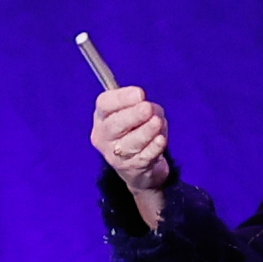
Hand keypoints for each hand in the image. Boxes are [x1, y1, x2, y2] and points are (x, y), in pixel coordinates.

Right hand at [91, 83, 174, 200]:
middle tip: (147, 108)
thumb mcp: (137, 113)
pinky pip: (143, 157)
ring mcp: (116, 155)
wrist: (138, 167)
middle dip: (132, 115)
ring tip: (157, 122)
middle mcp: (104, 136)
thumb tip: (152, 108)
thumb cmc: (136, 131)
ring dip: (145, 132)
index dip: (121, 98)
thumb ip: (142, 106)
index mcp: (102, 117)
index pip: (104, 104)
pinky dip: (153, 148)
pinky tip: (160, 140)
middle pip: (114, 125)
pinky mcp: (131, 168)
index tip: (139, 93)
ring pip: (129, 143)